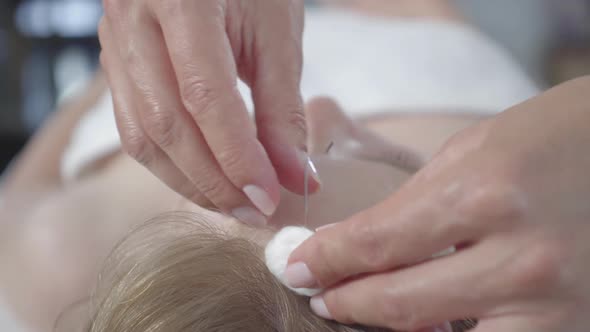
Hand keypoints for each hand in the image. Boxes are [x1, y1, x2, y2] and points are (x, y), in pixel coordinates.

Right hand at [98, 0, 317, 225]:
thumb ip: (282, 108)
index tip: (269, 197)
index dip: (237, 156)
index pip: (205, 96)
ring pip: (142, 134)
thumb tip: (294, 178)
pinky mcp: (114, 62)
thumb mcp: (276, 34)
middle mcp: (134, 20)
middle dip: (213, 180)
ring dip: (189, 180)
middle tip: (254, 212)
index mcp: (181, 0)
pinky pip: (133, 127)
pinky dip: (170, 162)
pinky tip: (202, 177)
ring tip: (231, 204)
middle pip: (166, 124)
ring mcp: (115, 41)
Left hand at [287, 76, 589, 330]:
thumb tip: (360, 241)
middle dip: (346, 300)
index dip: (327, 258)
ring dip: (388, 326)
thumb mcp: (472, 150)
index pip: (378, 243)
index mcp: (487, 193)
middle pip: (400, 304)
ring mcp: (552, 303)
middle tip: (319, 294)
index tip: (297, 264)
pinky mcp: (572, 327)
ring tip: (359, 309)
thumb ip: (415, 202)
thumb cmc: (549, 136)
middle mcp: (521, 258)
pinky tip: (425, 320)